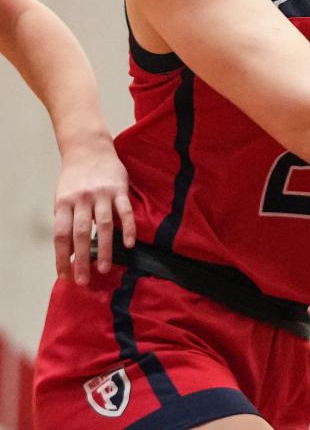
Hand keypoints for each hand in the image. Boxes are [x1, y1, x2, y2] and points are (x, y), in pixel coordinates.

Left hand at [53, 140, 132, 283]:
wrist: (89, 148)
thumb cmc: (75, 178)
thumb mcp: (63, 197)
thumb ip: (67, 220)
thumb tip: (70, 252)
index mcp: (63, 203)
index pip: (60, 235)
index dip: (62, 257)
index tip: (65, 276)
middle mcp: (81, 199)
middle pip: (80, 233)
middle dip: (81, 259)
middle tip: (84, 280)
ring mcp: (101, 194)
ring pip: (103, 225)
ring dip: (103, 249)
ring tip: (104, 268)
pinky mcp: (119, 189)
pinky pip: (124, 211)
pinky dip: (127, 228)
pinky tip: (128, 244)